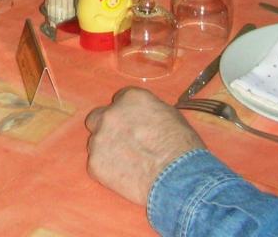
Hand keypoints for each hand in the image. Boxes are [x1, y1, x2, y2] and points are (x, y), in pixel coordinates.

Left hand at [85, 87, 203, 204]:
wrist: (177, 178)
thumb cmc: (182, 147)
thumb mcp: (170, 116)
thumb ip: (148, 112)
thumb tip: (143, 117)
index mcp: (130, 98)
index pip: (120, 100)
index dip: (127, 114)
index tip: (134, 125)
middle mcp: (110, 114)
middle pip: (98, 117)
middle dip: (107, 128)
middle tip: (123, 142)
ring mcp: (100, 139)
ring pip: (97, 142)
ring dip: (108, 150)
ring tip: (128, 164)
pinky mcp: (95, 164)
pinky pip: (97, 165)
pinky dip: (108, 171)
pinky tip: (126, 177)